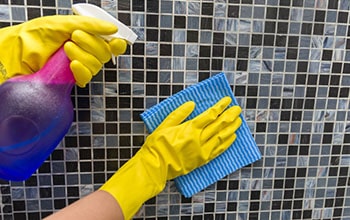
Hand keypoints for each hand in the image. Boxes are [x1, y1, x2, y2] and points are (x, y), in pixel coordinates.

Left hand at [0, 15, 126, 86]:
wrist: (17, 53)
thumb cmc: (35, 36)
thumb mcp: (63, 24)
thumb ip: (89, 25)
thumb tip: (112, 29)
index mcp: (85, 37)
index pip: (109, 42)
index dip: (116, 43)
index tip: (115, 41)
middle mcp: (85, 51)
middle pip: (105, 53)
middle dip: (92, 44)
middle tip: (76, 37)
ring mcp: (79, 66)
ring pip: (97, 65)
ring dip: (83, 55)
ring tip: (66, 49)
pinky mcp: (73, 78)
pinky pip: (87, 77)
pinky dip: (82, 70)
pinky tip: (72, 65)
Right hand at [100, 97, 241, 218]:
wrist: (156, 167)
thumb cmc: (158, 145)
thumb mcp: (164, 125)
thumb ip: (179, 114)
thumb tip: (191, 104)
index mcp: (190, 129)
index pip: (210, 115)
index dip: (220, 107)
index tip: (227, 100)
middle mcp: (199, 139)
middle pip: (219, 125)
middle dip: (229, 116)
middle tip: (237, 109)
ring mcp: (202, 151)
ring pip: (221, 137)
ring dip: (231, 128)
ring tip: (238, 121)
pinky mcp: (203, 160)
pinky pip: (219, 150)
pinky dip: (227, 143)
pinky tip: (232, 137)